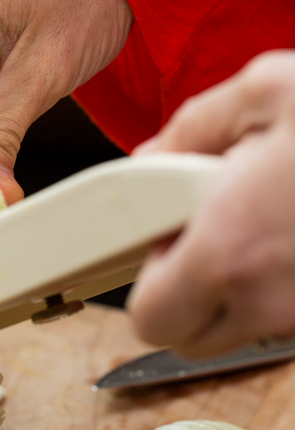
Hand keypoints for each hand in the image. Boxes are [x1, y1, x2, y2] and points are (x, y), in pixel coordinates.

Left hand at [128, 51, 294, 356]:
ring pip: (241, 335)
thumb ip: (194, 128)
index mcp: (228, 252)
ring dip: (237, 295)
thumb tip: (148, 159)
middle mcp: (266, 302)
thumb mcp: (272, 89)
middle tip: (214, 236)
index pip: (148, 319)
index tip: (171, 241)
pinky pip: (287, 324)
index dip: (150, 281)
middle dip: (186, 295)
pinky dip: (282, 292)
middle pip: (189, 340)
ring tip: (270, 228)